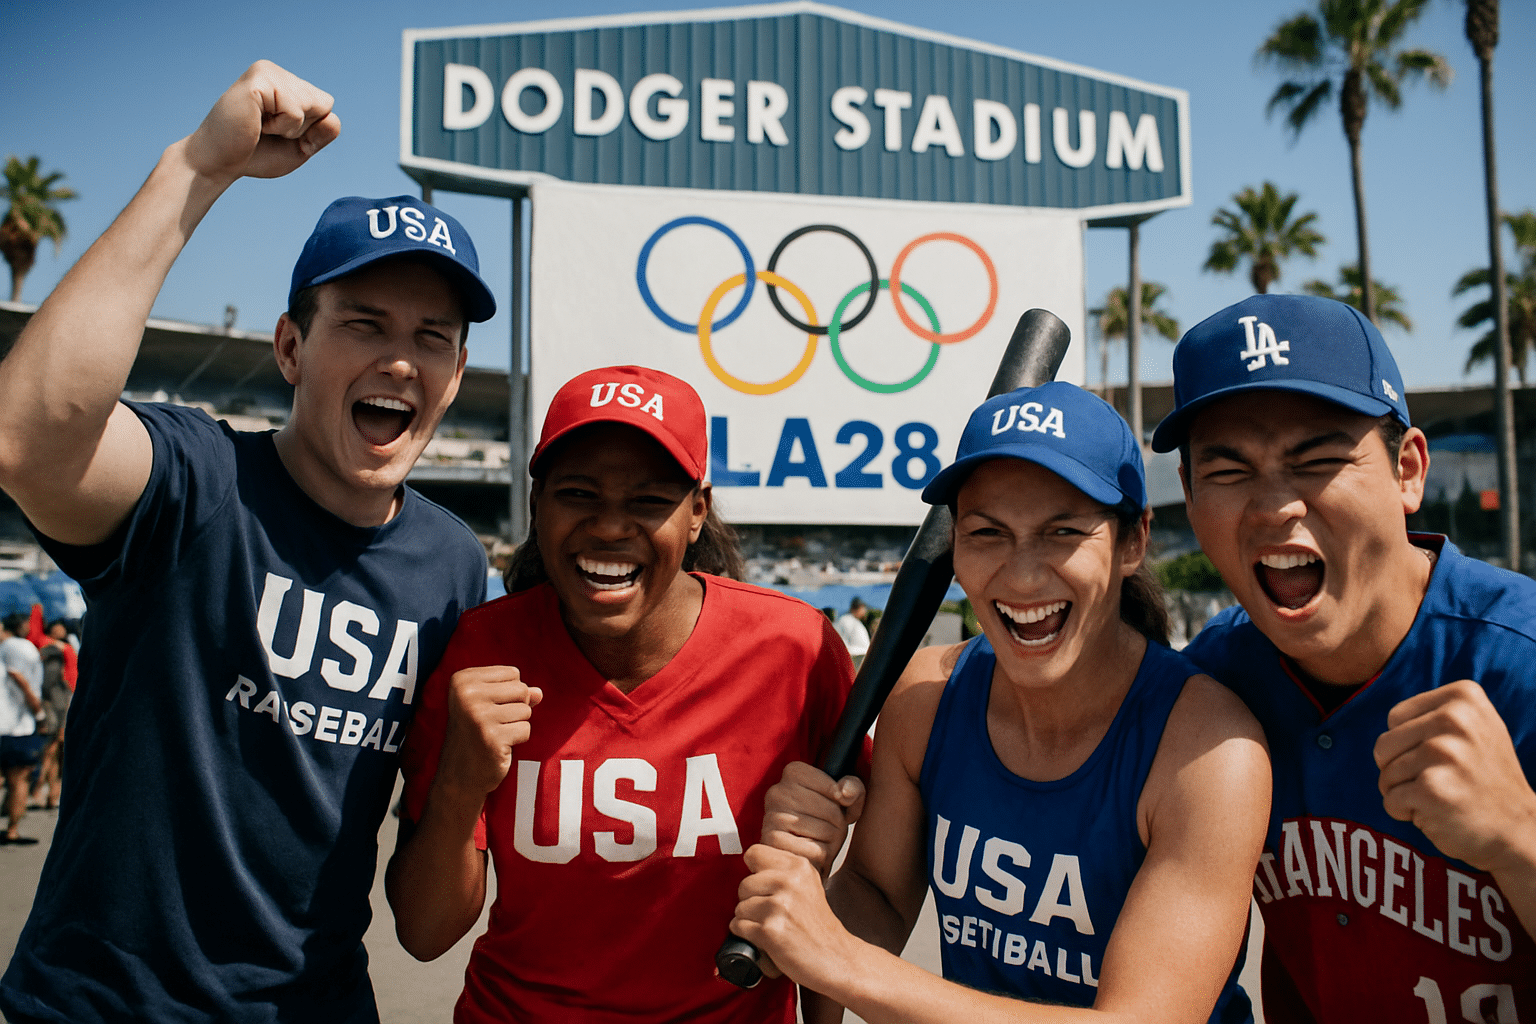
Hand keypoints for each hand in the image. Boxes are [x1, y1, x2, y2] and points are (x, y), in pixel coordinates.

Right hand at [183, 61, 340, 182]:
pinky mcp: (259, 80)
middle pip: (324, 104)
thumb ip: (321, 135)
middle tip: (267, 131)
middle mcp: (276, 72)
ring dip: (291, 128)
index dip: (310, 129)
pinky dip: (281, 127)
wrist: (218, 163)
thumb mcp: (299, 148)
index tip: (279, 133)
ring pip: (313, 105)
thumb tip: (334, 119)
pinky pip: (295, 111)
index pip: (326, 105)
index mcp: (285, 82)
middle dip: (303, 129)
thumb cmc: (255, 154)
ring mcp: (267, 72)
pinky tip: (256, 124)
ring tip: (261, 126)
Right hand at [436, 666, 541, 797]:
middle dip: (516, 708)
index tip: (488, 708)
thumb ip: (515, 694)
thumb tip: (539, 692)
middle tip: (493, 724)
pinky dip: (517, 739)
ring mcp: (479, 716)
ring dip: (516, 725)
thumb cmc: (475, 734)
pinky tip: (498, 746)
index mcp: (463, 680)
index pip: (512, 673)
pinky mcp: (492, 737)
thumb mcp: (489, 706)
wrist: (459, 775)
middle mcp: (467, 695)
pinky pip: (526, 729)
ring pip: (526, 709)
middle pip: (521, 689)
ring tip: (495, 735)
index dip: (509, 693)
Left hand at [732, 844, 853, 990]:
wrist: (837, 959)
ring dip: (749, 920)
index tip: (762, 886)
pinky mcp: (770, 930)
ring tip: (772, 927)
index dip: (754, 872)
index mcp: (799, 866)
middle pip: (744, 883)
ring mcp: (780, 905)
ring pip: (740, 907)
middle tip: (771, 913)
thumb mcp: (808, 886)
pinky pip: (739, 926)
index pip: (754, 853)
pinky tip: (766, 938)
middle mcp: (789, 881)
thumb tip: (750, 868)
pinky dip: (747, 936)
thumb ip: (782, 872)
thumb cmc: (820, 929)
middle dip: (751, 901)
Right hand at [761, 761, 864, 878]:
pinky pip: (814, 850)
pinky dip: (819, 857)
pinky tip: (810, 855)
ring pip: (825, 830)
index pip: (835, 787)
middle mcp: (777, 792)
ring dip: (830, 843)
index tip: (833, 807)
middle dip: (838, 825)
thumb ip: (854, 788)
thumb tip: (845, 793)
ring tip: (818, 843)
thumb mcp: (845, 803)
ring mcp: (772, 816)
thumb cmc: (824, 827)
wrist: (802, 865)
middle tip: (826, 831)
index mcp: (794, 772)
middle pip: (832, 810)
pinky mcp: (772, 842)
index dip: (841, 802)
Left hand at [1375, 680, 1535, 875]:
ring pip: (1385, 774)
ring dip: (1404, 793)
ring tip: (1442, 795)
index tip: (1443, 757)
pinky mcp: (1432, 788)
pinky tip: (1438, 813)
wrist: (1518, 828)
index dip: (1408, 744)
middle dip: (1399, 769)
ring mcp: (1443, 753)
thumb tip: (1390, 718)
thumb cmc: (1484, 777)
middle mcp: (1454, 719)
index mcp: (1463, 697)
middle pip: (1384, 744)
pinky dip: (1405, 812)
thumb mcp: (1473, 728)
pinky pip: (1390, 800)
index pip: (1395, 718)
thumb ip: (1434, 713)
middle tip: (1438, 781)